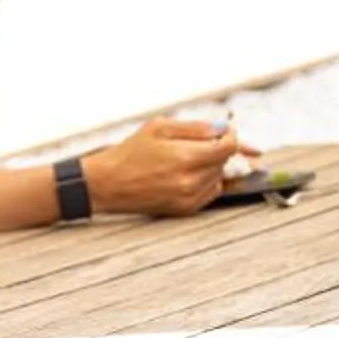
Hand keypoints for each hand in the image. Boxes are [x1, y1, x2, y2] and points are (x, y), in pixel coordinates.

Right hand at [83, 118, 256, 216]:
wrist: (107, 183)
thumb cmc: (131, 152)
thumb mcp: (160, 128)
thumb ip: (196, 127)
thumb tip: (223, 128)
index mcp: (186, 158)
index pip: (229, 148)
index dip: (232, 137)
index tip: (226, 132)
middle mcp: (191, 181)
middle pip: (225, 162)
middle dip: (219, 150)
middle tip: (202, 143)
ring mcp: (189, 198)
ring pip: (220, 177)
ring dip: (214, 166)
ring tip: (189, 159)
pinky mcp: (185, 210)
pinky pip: (211, 192)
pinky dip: (208, 181)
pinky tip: (189, 174)